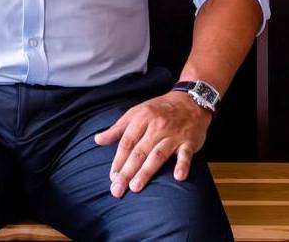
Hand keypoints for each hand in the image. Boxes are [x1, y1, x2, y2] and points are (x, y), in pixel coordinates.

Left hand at [93, 91, 210, 196]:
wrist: (191, 100)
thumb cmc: (160, 109)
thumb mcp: (137, 112)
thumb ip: (118, 128)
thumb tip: (97, 139)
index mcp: (142, 118)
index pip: (127, 142)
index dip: (118, 160)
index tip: (112, 177)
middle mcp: (157, 127)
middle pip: (139, 152)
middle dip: (127, 172)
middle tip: (117, 189)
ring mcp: (174, 135)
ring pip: (158, 154)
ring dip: (147, 171)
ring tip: (135, 187)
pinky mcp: (189, 142)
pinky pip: (186, 154)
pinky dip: (183, 165)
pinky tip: (178, 177)